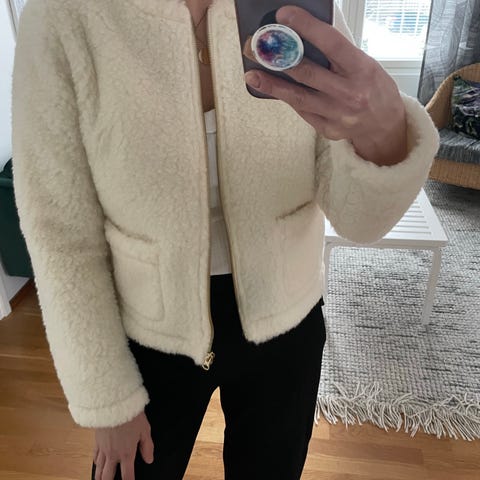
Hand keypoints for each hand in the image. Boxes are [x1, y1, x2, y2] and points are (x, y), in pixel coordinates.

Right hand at [93, 410, 153, 479]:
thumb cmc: (131, 415)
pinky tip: (97, 464)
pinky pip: (94, 457)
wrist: (113, 404)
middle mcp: (113, 454)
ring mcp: (103, 449)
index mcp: (127, 453)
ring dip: (101, 477)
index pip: (127, 475)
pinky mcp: (96, 441)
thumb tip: (149, 460)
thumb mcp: (145, 430)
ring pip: (99, 470)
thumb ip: (147, 446)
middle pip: (108, 477)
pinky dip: (96, 464)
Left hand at [243, 5, 407, 165]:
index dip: (307, 28)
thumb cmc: (373, 88)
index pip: (331, 43)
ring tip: (253, 76)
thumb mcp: (364, 64)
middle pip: (308, 74)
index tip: (285, 16)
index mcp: (362, 70)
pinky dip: (288, 99)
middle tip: (259, 49)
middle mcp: (349, 94)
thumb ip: (338, 53)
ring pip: (298, 97)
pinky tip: (275, 90)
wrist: (383, 124)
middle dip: (280, 59)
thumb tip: (306, 35)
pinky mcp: (327, 129)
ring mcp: (337, 115)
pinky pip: (302, 111)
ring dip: (273, 85)